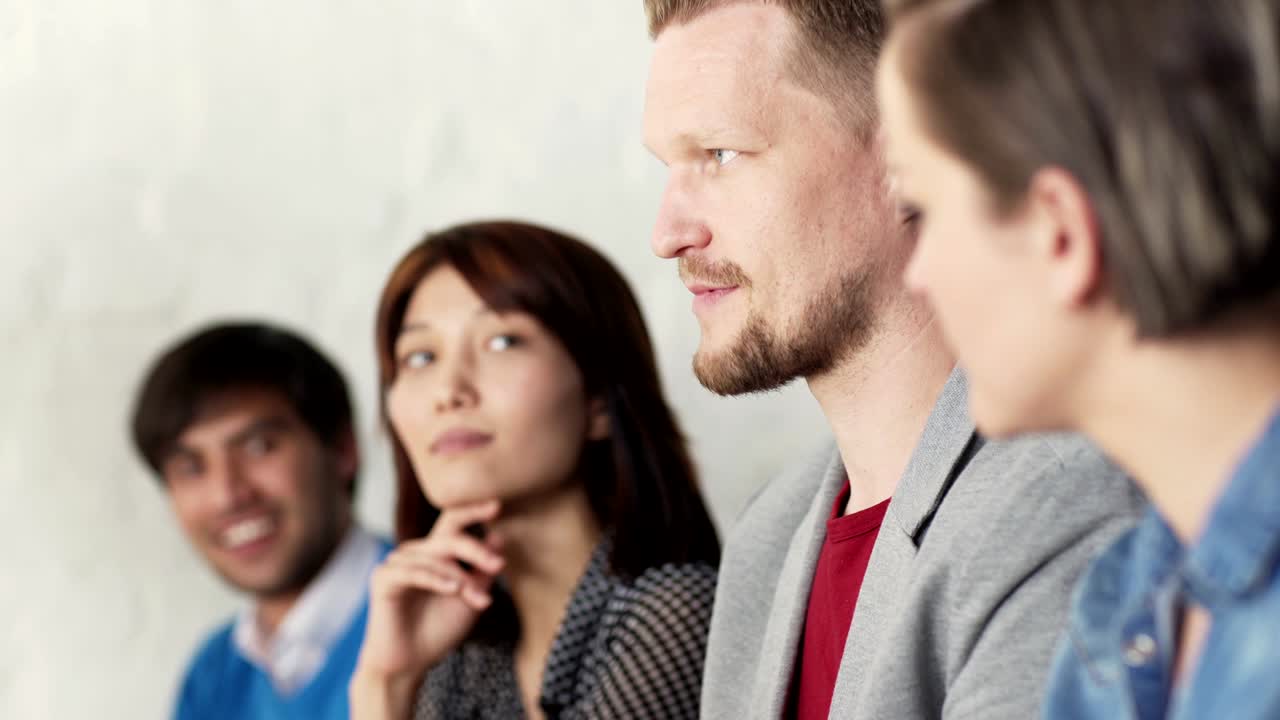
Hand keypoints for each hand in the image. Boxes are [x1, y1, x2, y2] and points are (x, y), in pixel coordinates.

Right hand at [351, 500, 504, 713]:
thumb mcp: (471, 598)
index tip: (498, 505)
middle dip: (476, 550)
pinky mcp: (383, 579)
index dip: (473, 511)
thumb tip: (499, 537)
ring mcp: (397, 563)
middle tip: (498, 565)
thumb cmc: (439, 630)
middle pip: (449, 536)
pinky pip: (412, 571)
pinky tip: (453, 589)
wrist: (410, 663)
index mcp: (435, 553)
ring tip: (478, 599)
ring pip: (435, 557)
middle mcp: (415, 553)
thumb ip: (482, 570)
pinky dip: (435, 578)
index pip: (453, 522)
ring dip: (461, 578)